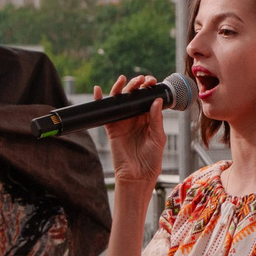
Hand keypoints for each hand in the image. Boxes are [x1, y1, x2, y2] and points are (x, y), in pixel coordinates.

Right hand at [101, 73, 170, 187]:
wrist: (137, 175)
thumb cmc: (152, 159)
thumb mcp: (158, 138)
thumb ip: (156, 119)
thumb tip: (156, 100)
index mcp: (149, 118)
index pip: (148, 98)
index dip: (149, 88)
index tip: (152, 81)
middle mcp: (135, 117)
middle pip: (134, 95)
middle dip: (137, 84)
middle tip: (142, 80)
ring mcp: (123, 121)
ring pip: (120, 100)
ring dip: (120, 88)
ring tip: (124, 80)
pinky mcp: (112, 128)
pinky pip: (105, 112)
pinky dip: (99, 100)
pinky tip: (98, 91)